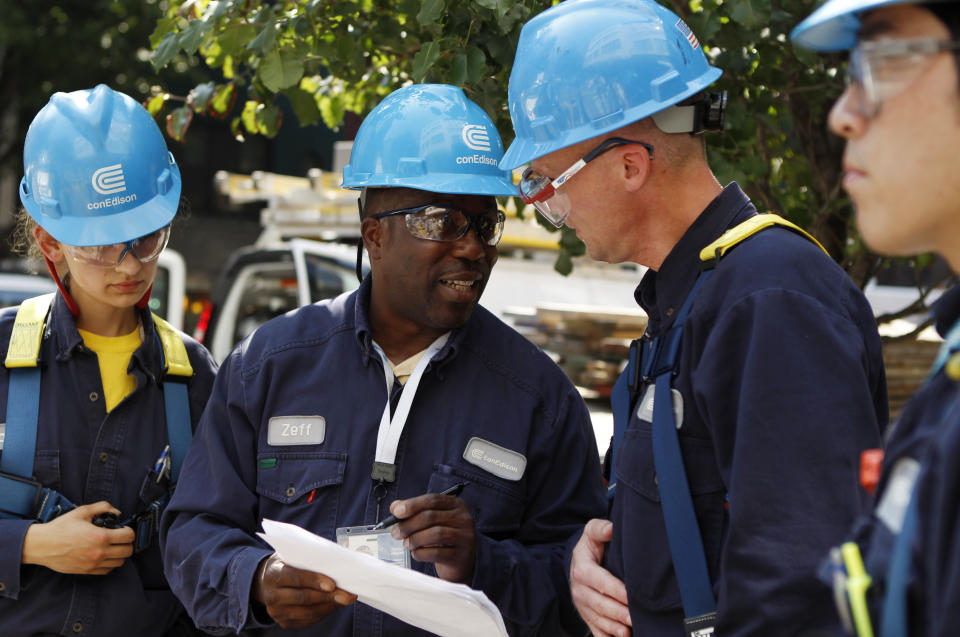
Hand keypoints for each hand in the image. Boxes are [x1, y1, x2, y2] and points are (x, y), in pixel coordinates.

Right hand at [21, 501, 134, 574]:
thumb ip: (102, 507)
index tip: (124, 529)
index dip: (129, 531)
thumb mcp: (82, 512)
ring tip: (114, 547)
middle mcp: (99, 552)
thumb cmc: (61, 528)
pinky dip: (110, 564)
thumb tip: (117, 511)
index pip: (129, 537)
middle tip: (121, 538)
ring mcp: (93, 563)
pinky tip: (105, 556)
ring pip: (120, 563)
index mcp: (100, 537)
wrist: (42, 545)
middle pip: (128, 551)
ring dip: (120, 554)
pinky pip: (107, 570)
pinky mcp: (87, 571)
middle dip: (128, 543)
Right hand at [252, 553, 356, 628]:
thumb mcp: (291, 555)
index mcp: (273, 574)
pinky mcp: (284, 622)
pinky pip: (308, 620)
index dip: (314, 581)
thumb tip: (336, 562)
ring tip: (346, 599)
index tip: (332, 584)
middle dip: (327, 597)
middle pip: (303, 598)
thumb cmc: (285, 564)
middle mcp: (272, 596)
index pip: (295, 578)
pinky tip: (335, 605)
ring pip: (307, 612)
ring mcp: (277, 612)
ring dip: (329, 606)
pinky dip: (324, 612)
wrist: (265, 581)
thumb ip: (309, 558)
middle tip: (347, 595)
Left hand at [388, 491, 476, 583]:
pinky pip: (436, 553)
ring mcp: (465, 537)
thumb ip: (415, 511)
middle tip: (395, 532)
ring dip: (414, 539)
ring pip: (435, 534)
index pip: (433, 499)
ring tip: (406, 544)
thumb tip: (395, 507)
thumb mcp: (432, 521)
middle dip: (409, 524)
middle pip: (431, 516)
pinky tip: (416, 553)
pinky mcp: (461, 555)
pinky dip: (421, 553)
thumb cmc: (443, 539)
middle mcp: (464, 518)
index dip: (412, 504)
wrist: (459, 563)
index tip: (396, 512)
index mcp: (457, 504)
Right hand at [570, 519, 631, 636]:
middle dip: (617, 612)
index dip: (615, 590)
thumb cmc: (591, 547)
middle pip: (599, 604)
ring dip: (612, 627)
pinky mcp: (587, 617)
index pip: (599, 581)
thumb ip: (600, 529)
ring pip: (597, 619)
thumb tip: (611, 529)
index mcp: (582, 569)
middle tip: (634, 618)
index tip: (630, 596)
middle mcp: (580, 590)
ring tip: (627, 632)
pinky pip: (595, 630)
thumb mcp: (591, 533)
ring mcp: (582, 606)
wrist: (578, 563)